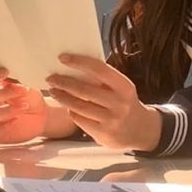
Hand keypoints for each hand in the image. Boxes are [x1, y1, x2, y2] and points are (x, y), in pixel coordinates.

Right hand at [0, 66, 47, 144]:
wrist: (42, 115)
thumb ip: (17, 80)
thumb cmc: (31, 97)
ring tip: (24, 105)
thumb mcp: (27, 85)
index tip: (5, 72)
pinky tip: (16, 119)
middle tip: (23, 90)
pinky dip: (4, 126)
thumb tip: (11, 77)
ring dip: (7, 109)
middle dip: (4, 93)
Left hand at [46, 54, 161, 151]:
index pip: (100, 70)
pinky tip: (67, 105)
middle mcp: (119, 103)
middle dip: (65, 82)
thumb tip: (77, 67)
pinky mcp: (101, 133)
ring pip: (79, 106)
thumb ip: (104, 80)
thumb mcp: (122, 88)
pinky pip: (80, 119)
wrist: (139, 130)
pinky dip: (71, 111)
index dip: (80, 62)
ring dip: (63, 97)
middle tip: (51, 77)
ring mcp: (110, 119)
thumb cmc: (125, 102)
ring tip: (54, 90)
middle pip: (85, 90)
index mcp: (125, 86)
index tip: (63, 58)